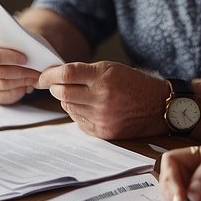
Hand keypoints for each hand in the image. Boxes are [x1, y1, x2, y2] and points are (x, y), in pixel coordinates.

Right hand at [0, 32, 40, 103]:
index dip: (12, 59)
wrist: (1, 49)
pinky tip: (25, 86)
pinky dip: (16, 92)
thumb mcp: (11, 36)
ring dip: (21, 83)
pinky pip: (2, 96)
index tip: (26, 59)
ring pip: (2, 86)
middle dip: (21, 74)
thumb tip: (35, 57)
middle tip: (36, 73)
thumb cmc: (9, 42)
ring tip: (33, 79)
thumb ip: (18, 43)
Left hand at [37, 61, 167, 138]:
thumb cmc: (133, 84)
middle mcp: (102, 97)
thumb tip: (55, 76)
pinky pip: (79, 122)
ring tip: (80, 96)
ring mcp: (103, 117)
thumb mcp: (111, 69)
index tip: (43, 76)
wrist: (158, 106)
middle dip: (54, 88)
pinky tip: (90, 108)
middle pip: (62, 93)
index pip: (66, 74)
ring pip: (68, 108)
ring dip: (67, 101)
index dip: (49, 75)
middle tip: (55, 85)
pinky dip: (79, 114)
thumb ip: (84, 71)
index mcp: (104, 77)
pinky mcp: (104, 132)